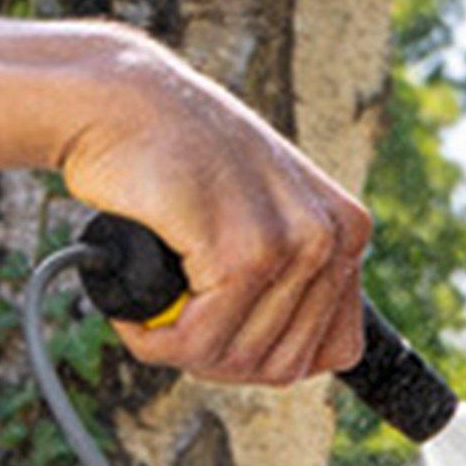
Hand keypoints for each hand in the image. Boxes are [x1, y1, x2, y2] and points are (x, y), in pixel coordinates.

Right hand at [0, 14, 373, 388]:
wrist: (119, 101)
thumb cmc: (176, 159)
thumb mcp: (259, 209)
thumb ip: (293, 271)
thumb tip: (300, 361)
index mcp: (347, 230)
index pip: (335, 350)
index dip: (267, 358)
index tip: (220, 333)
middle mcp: (333, 237)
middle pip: (284, 364)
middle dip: (219, 359)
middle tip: (170, 325)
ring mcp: (293, 244)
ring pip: (239, 359)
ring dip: (181, 352)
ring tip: (148, 311)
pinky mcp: (242, 253)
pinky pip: (200, 343)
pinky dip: (155, 342)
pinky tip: (131, 311)